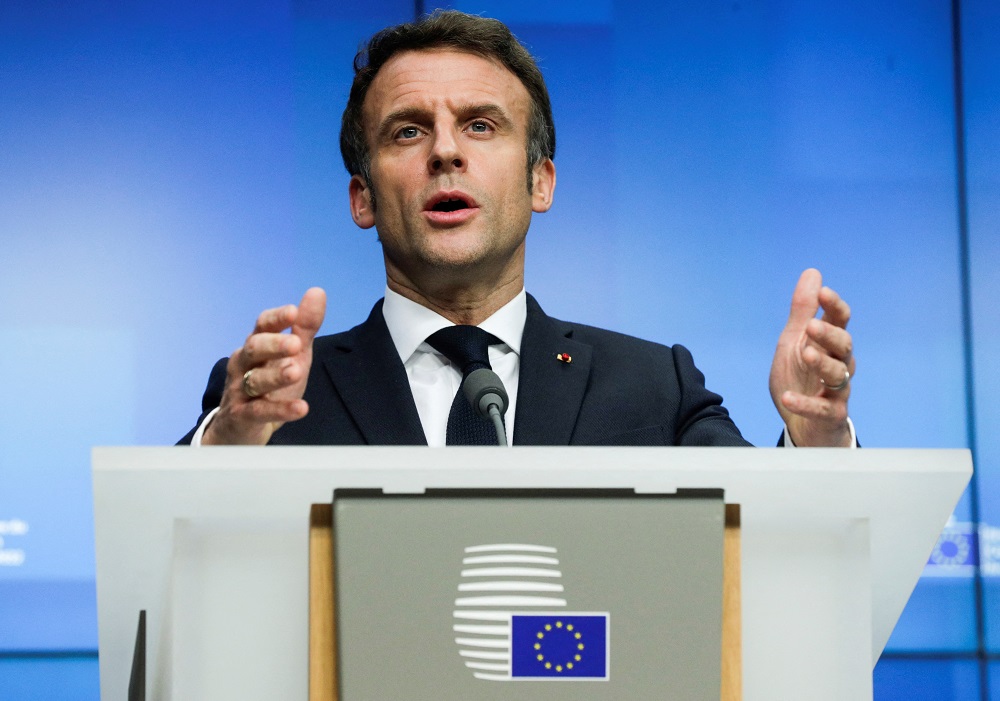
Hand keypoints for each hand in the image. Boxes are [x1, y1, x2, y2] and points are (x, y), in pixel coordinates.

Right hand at [203, 287, 326, 444]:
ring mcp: (240, 390)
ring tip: (296, 371)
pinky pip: (259, 411)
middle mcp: (243, 364)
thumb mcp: (293, 354)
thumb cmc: (270, 383)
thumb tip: (317, 292)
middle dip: (273, 345)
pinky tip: (301, 408)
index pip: (262, 325)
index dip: (276, 319)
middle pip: (253, 349)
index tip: (293, 312)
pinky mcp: (242, 415)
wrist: (241, 427)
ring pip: (255, 380)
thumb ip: (304, 327)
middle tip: (296, 344)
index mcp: (256, 345)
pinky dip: (280, 410)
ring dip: (275, 376)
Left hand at [769, 269, 854, 446]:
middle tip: (811, 326)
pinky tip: (789, 398)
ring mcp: (837, 390)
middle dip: (830, 335)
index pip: (840, 320)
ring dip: (822, 364)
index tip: (823, 292)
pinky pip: (822, 409)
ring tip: (805, 355)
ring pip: (839, 375)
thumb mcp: (795, 340)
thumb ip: (803, 310)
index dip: (834, 306)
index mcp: (829, 344)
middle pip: (844, 346)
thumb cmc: (801, 377)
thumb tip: (813, 273)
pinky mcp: (830, 415)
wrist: (802, 423)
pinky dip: (805, 404)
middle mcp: (839, 364)